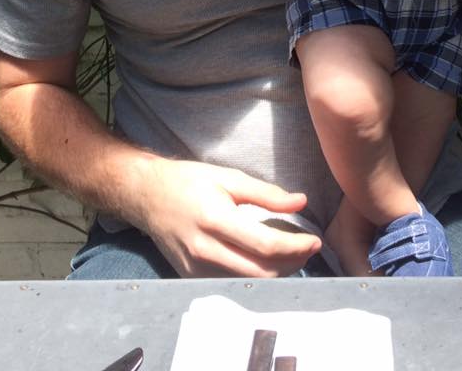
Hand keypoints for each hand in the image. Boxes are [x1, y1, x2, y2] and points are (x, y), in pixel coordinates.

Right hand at [139, 157, 321, 277]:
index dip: (295, 246)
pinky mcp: (191, 278)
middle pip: (261, 273)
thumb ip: (266, 193)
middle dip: (291, 264)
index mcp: (215, 219)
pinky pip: (231, 284)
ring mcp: (196, 268)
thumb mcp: (228, 177)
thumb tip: (300, 202)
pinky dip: (254, 277)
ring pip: (248, 284)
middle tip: (307, 249)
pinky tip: (264, 262)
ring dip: (276, 273)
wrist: (147, 196)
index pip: (265, 245)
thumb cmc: (189, 182)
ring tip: (291, 255)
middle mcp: (204, 249)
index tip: (314, 240)